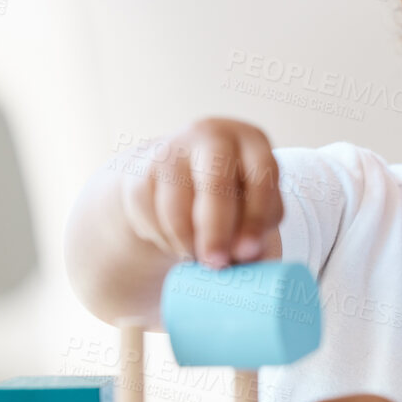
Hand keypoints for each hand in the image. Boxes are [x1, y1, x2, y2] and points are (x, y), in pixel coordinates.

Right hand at [117, 116, 282, 268]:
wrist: (172, 185)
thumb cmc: (227, 202)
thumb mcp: (250, 211)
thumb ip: (256, 236)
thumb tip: (247, 257)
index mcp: (250, 142)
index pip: (261, 175)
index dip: (256, 217)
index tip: (248, 253)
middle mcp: (213, 136)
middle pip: (216, 183)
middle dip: (216, 232)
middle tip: (216, 264)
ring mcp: (173, 150)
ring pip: (178, 207)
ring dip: (188, 243)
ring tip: (197, 257)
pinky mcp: (140, 172)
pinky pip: (152, 217)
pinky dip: (166, 239)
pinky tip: (177, 241)